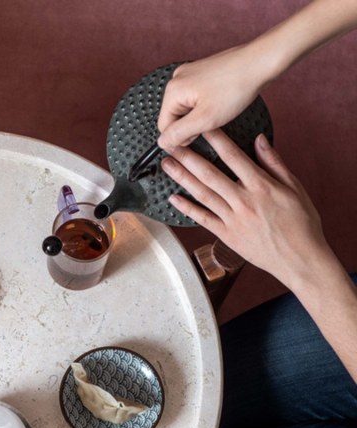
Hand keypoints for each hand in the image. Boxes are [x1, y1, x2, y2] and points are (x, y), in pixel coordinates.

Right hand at [157, 47, 266, 150]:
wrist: (260, 62)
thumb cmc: (236, 88)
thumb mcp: (204, 120)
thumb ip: (178, 134)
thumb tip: (162, 143)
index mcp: (173, 90)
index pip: (164, 127)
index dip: (182, 136)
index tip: (202, 131)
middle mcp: (177, 78)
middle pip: (174, 116)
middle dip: (192, 123)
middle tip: (213, 119)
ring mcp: (190, 73)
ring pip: (186, 107)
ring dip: (200, 114)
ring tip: (219, 107)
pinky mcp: (202, 71)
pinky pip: (196, 96)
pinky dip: (207, 103)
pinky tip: (221, 99)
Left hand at [160, 130, 329, 290]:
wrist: (299, 258)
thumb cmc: (301, 223)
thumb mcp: (294, 188)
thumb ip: (274, 163)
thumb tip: (259, 140)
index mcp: (262, 186)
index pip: (233, 157)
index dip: (216, 139)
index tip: (202, 127)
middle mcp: (244, 201)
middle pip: (211, 174)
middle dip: (189, 158)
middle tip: (171, 145)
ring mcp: (233, 219)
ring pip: (203, 194)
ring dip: (183, 178)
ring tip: (168, 165)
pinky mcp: (226, 235)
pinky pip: (203, 219)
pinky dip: (187, 208)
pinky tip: (173, 198)